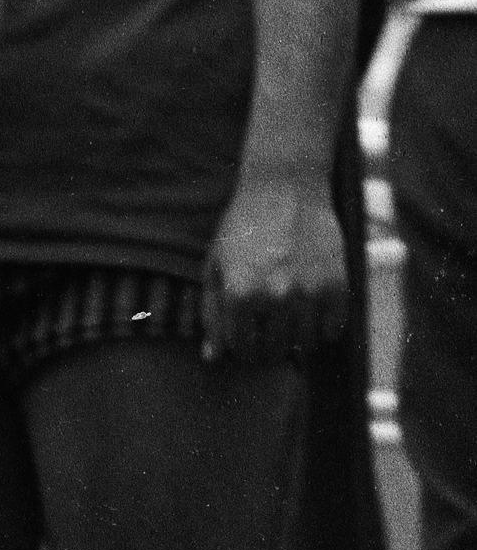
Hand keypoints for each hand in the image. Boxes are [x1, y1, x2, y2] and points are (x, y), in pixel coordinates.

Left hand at [203, 170, 351, 366]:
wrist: (286, 191)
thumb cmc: (243, 229)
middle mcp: (275, 297)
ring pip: (304, 345)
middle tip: (266, 336)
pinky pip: (332, 330)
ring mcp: (310, 293)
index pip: (240, 347)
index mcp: (238, 293)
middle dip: (266, 349)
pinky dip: (321, 329)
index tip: (245, 341)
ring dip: (294, 341)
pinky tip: (310, 312)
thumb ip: (212, 314)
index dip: (241, 349)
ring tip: (286, 322)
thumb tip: (211, 358)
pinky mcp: (339, 287)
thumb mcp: (215, 266)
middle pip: (273, 351)